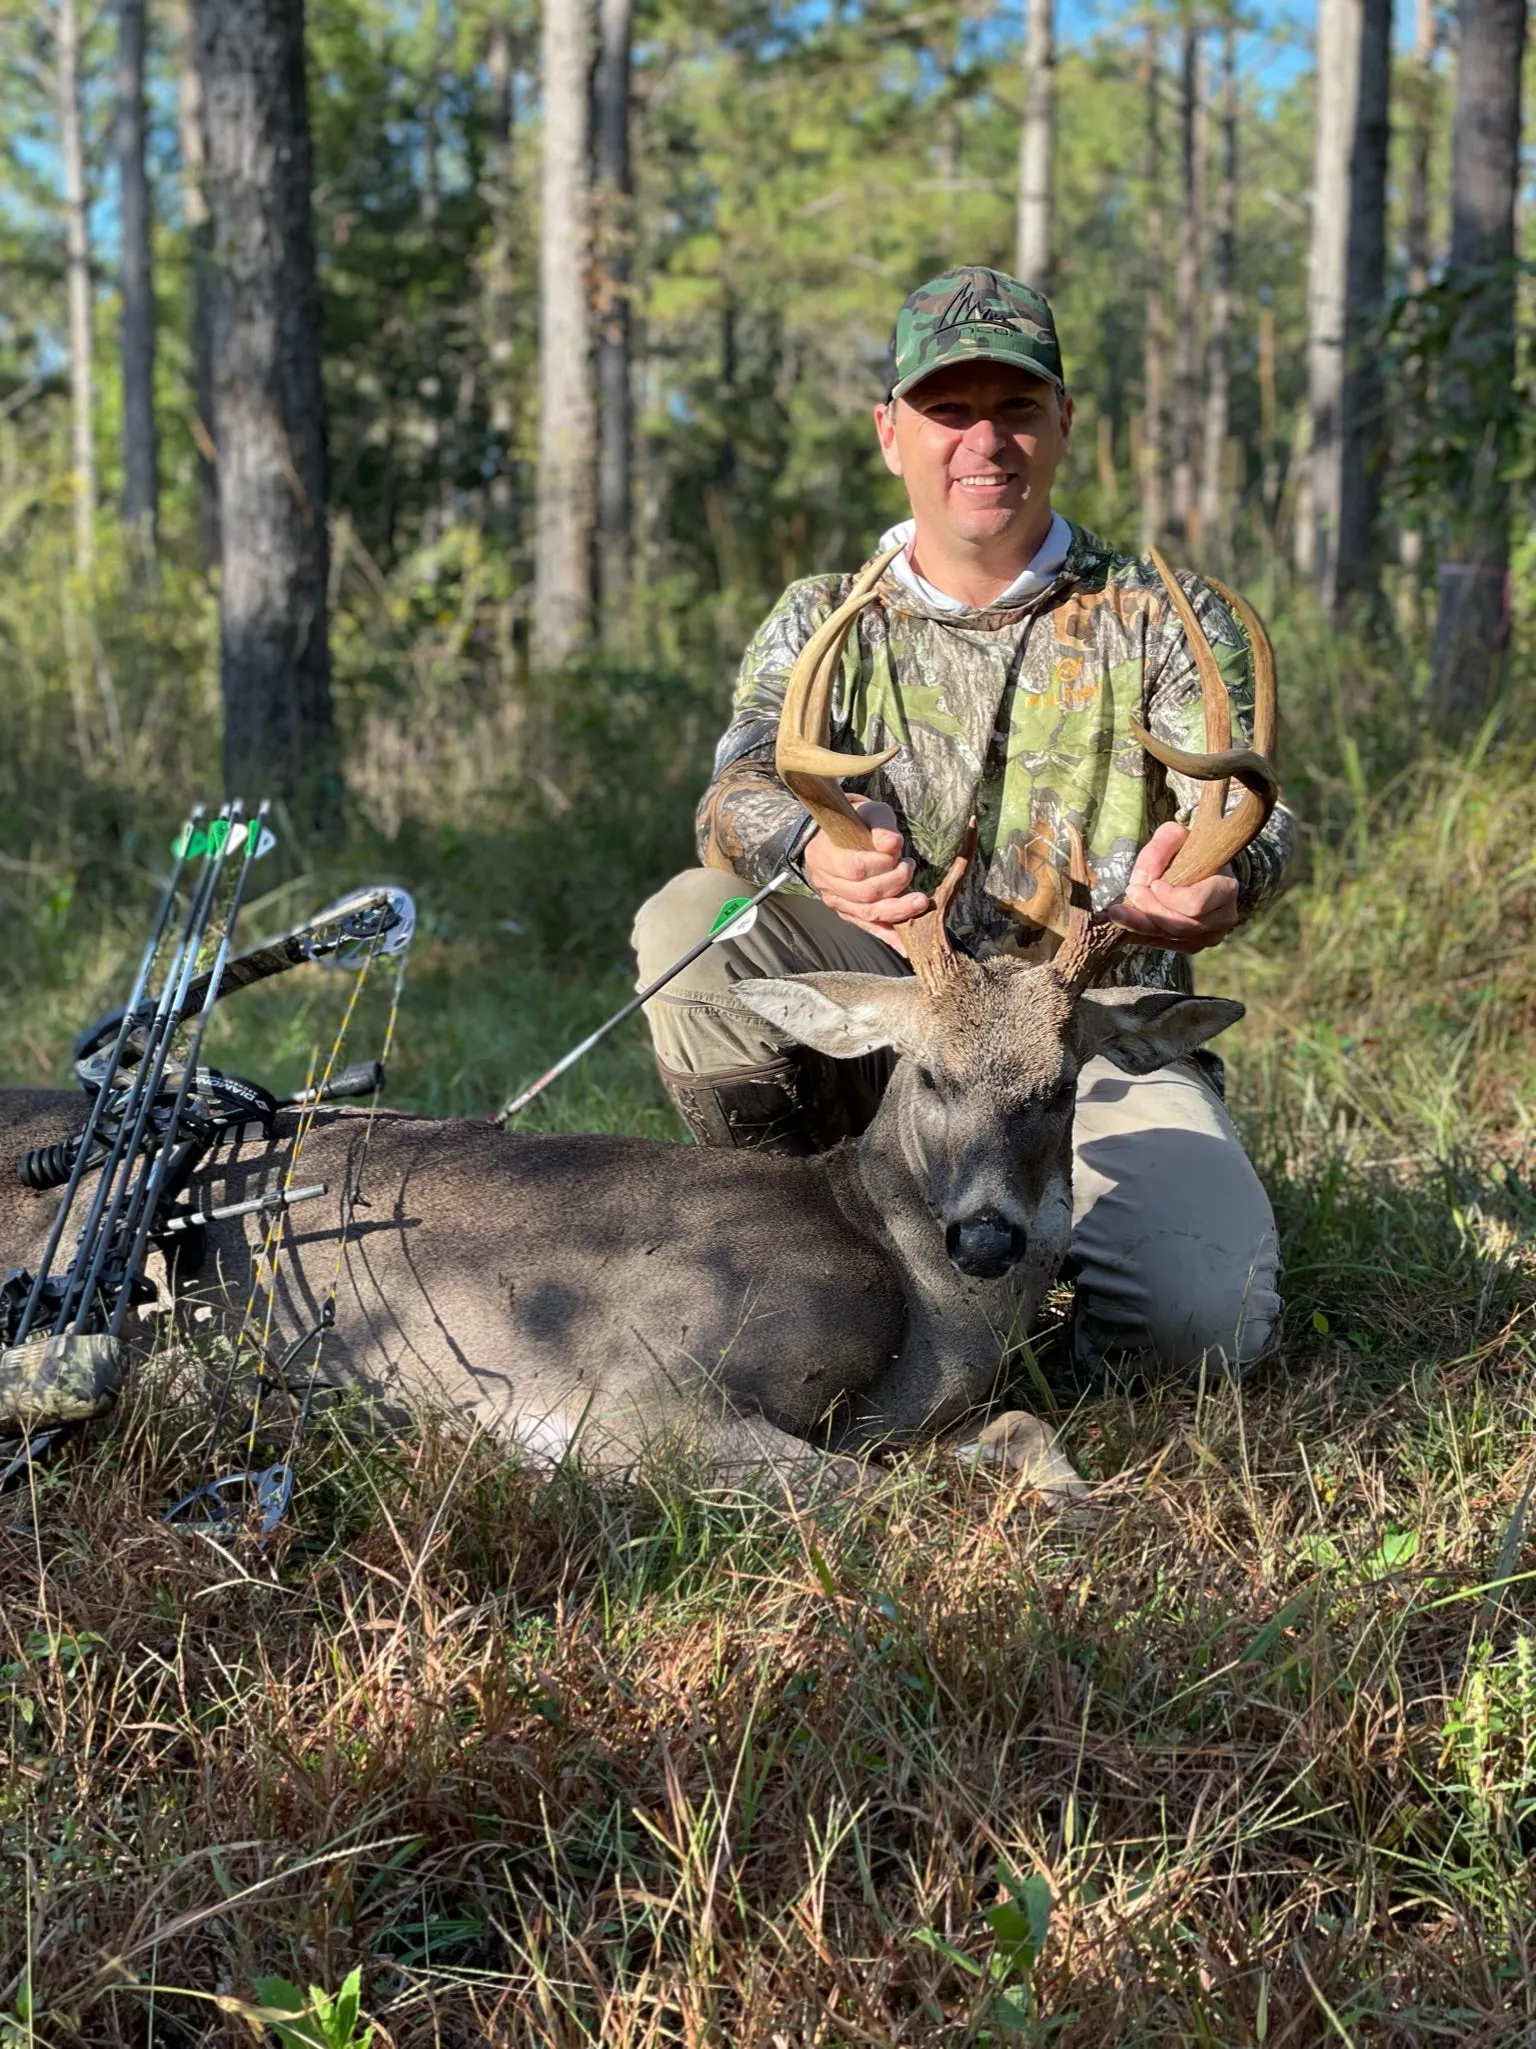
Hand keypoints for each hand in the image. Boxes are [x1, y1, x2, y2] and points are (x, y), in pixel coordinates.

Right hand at [802, 798, 929, 954]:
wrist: (842, 838)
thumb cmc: (858, 823)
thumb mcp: (870, 814)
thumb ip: (881, 826)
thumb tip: (892, 845)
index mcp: (823, 854)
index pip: (855, 868)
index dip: (882, 864)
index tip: (898, 852)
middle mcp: (825, 882)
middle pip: (864, 894)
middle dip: (895, 885)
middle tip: (911, 868)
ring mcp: (835, 901)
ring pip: (868, 914)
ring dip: (898, 910)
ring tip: (920, 901)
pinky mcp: (848, 913)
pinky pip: (869, 928)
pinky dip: (889, 937)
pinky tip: (906, 947)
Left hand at [1104, 820, 1237, 953]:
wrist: (1199, 865)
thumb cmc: (1188, 848)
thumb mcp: (1174, 836)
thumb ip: (1158, 850)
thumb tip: (1142, 880)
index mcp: (1225, 888)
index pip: (1195, 903)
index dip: (1169, 897)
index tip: (1152, 884)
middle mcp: (1223, 916)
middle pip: (1180, 925)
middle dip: (1150, 910)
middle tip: (1129, 894)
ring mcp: (1210, 934)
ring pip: (1170, 937)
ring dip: (1141, 924)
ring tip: (1119, 912)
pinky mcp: (1194, 944)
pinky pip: (1165, 945)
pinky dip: (1144, 935)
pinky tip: (1129, 922)